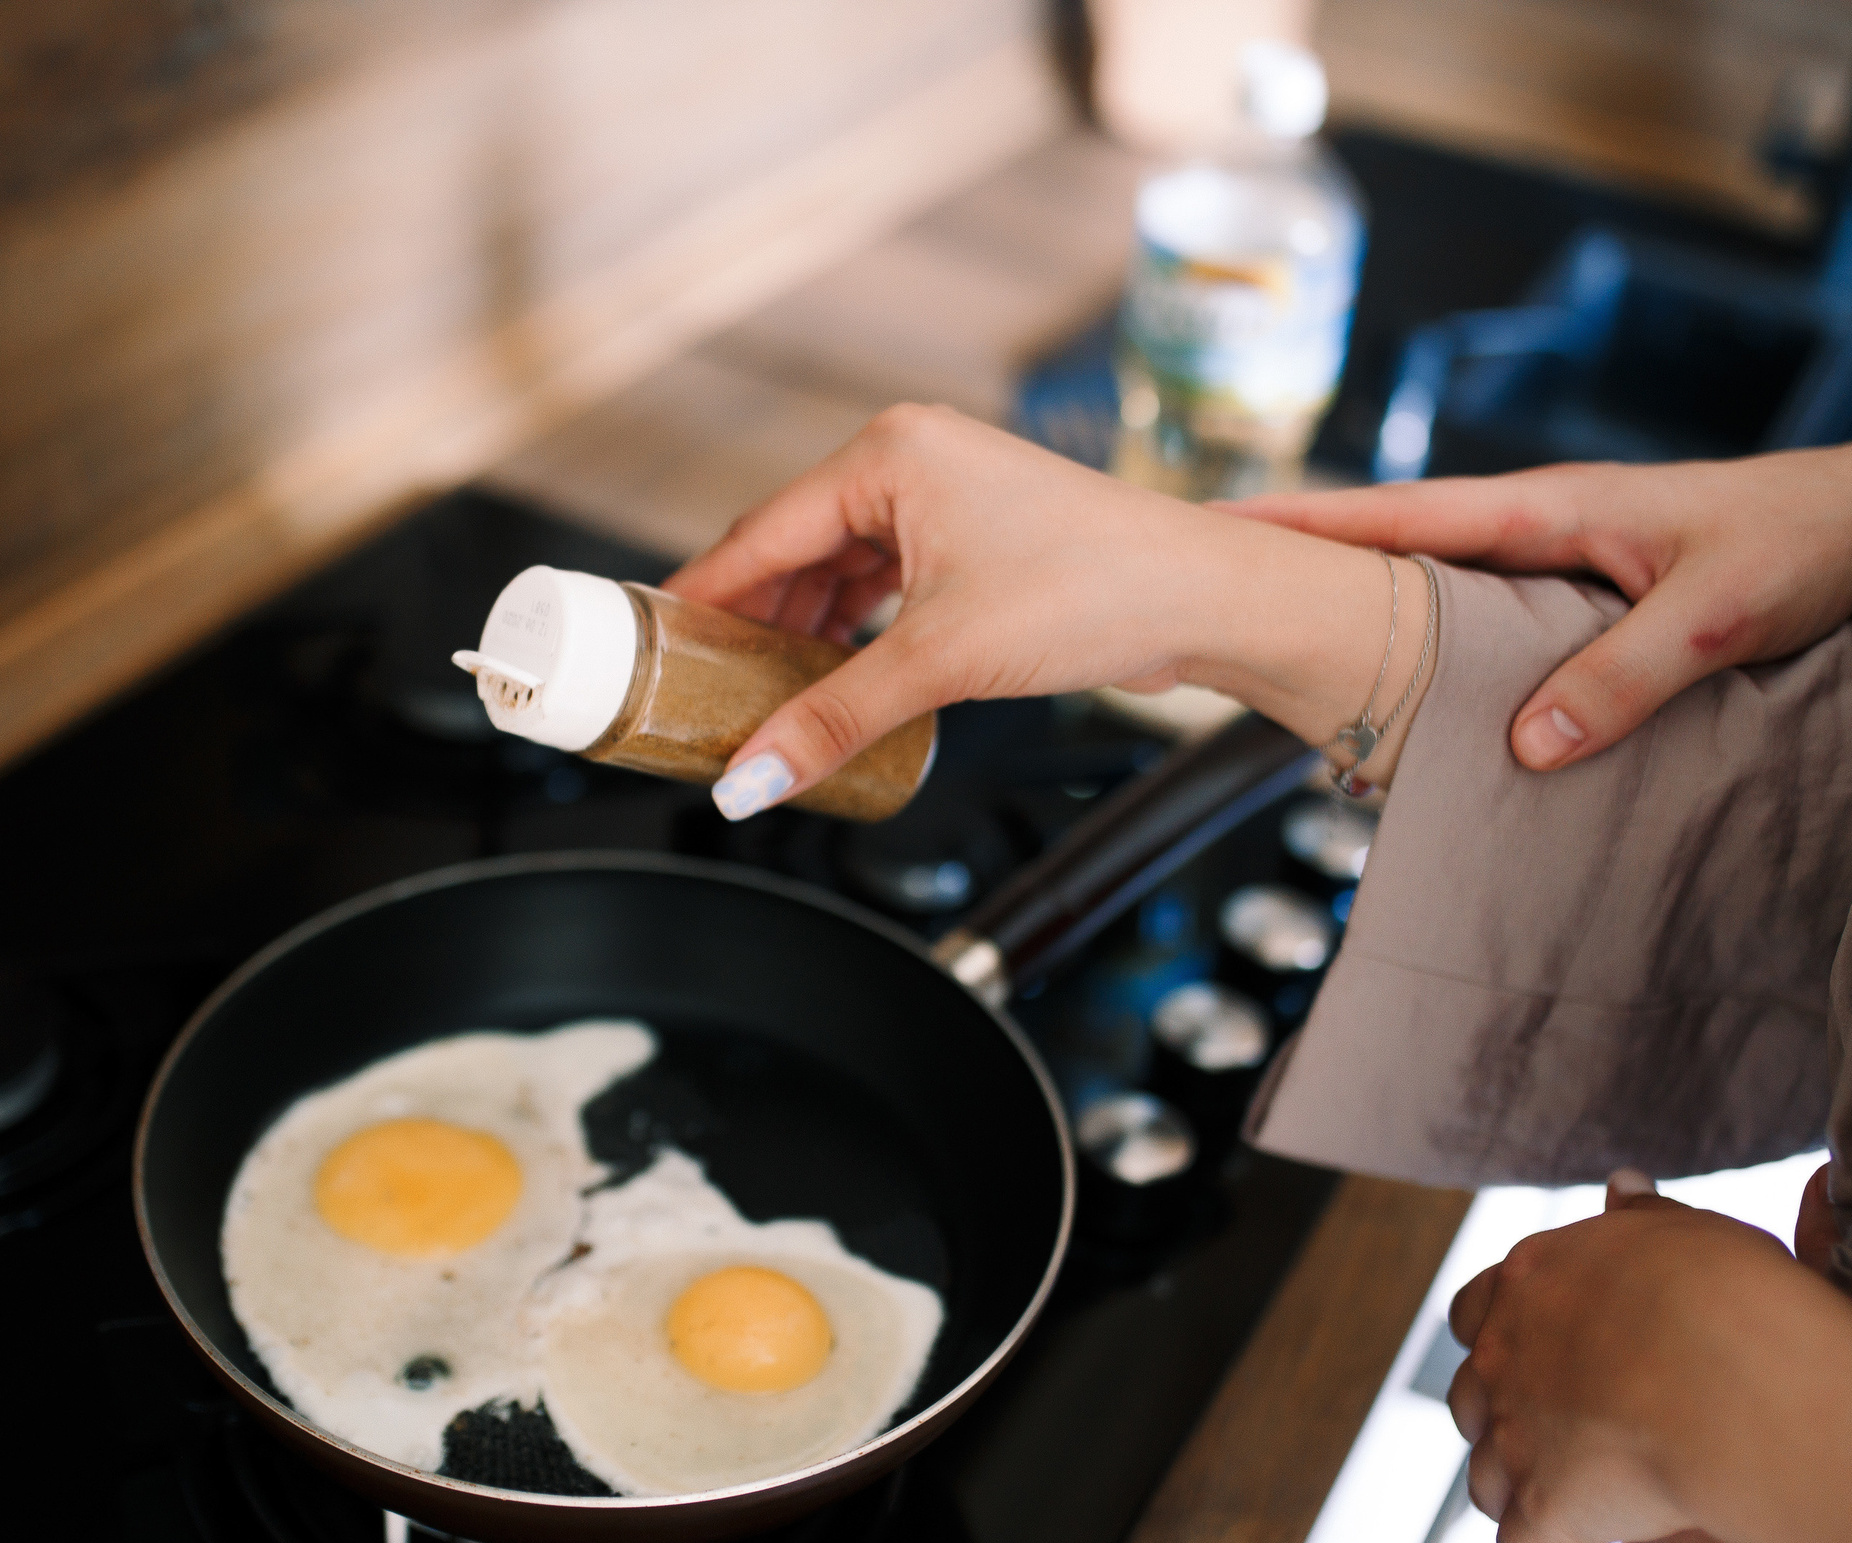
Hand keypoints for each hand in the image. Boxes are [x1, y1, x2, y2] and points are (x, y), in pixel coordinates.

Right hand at [661, 405, 1435, 813]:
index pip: (758, 532)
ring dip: (801, 630)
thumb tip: (750, 781)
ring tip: (757, 695)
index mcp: (889, 453)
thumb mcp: (941, 662)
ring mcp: (945, 494)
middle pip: (792, 548)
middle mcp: (911, 458)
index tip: (645, 645)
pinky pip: (883, 580)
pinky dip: (852, 627)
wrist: (1206, 597)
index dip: (698, 598)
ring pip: (838, 567)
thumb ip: (832, 719)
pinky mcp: (975, 534)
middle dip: (749, 621)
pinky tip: (831, 674)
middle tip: (695, 687)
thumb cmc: (1097, 590)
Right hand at [1227, 417, 1851, 770]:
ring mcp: (1558, 562)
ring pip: (1436, 587)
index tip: (1219, 528)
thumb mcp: (1719, 617)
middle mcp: (1541, 530)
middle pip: (1395, 544)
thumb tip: (1525, 746)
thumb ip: (1624, 677)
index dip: (1308, 522)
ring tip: (1285, 658)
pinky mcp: (1585, 598)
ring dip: (1366, 611)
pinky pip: (1482, 621)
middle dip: (1305, 564)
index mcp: (1551, 511)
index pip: (1402, 513)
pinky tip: (1417, 699)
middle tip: (1214, 595)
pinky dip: (1433, 648)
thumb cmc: (1810, 543)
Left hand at [1445, 1171, 1799, 1542]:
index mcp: (1530, 1281)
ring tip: (1566, 1509)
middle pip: (1473, 1397)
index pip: (1477, 1311)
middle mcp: (1503, 1355)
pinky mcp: (1542, 1506)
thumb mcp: (1686, 1234)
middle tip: (1550, 1440)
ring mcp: (1514, 1434)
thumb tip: (1620, 1187)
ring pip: (1486, 1477)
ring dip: (1516, 1494)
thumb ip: (1644, 1222)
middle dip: (1501, 1420)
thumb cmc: (1729, 1294)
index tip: (1532, 1360)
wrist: (1733, 1372)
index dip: (1499, 1339)